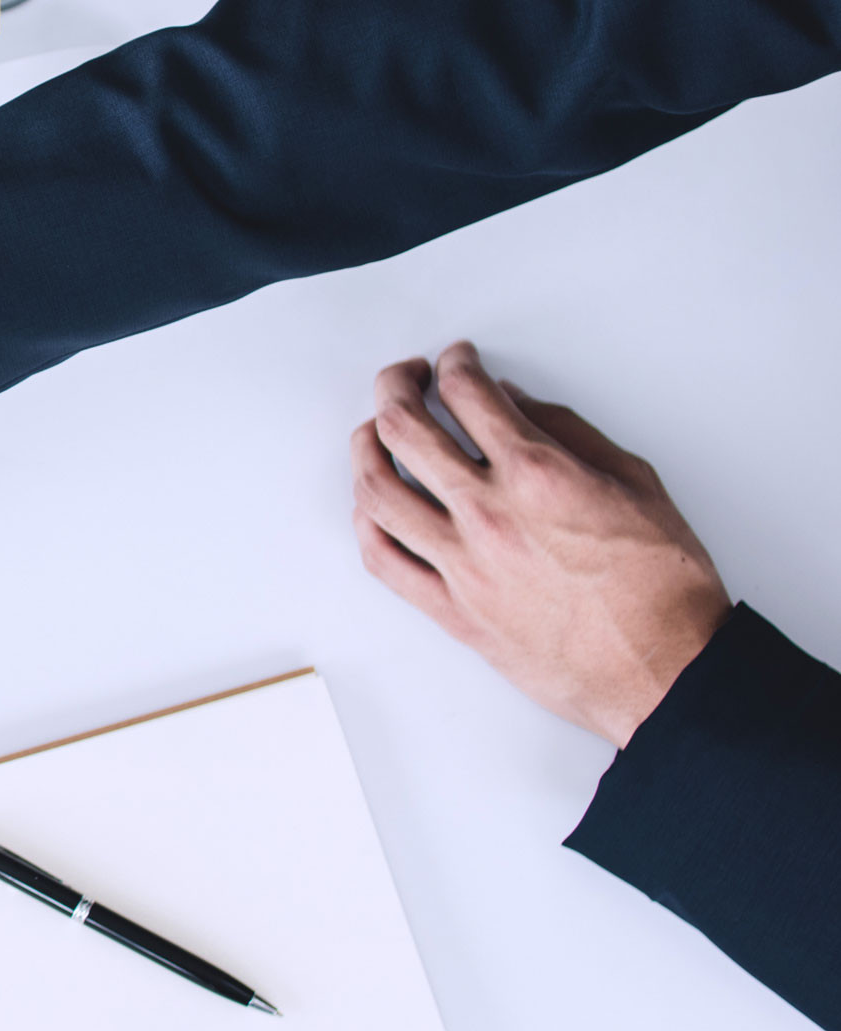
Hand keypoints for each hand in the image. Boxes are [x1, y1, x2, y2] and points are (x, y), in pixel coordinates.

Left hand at [350, 341, 731, 746]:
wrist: (665, 669)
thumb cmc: (663, 585)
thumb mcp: (636, 483)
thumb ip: (569, 434)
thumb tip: (515, 403)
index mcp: (537, 475)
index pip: (468, 393)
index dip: (455, 364)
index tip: (456, 361)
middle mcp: (488, 514)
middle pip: (403, 428)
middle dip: (396, 386)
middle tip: (405, 377)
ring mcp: (461, 565)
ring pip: (376, 490)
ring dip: (366, 448)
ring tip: (374, 433)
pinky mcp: (451, 611)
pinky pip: (383, 559)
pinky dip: (366, 521)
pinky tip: (373, 505)